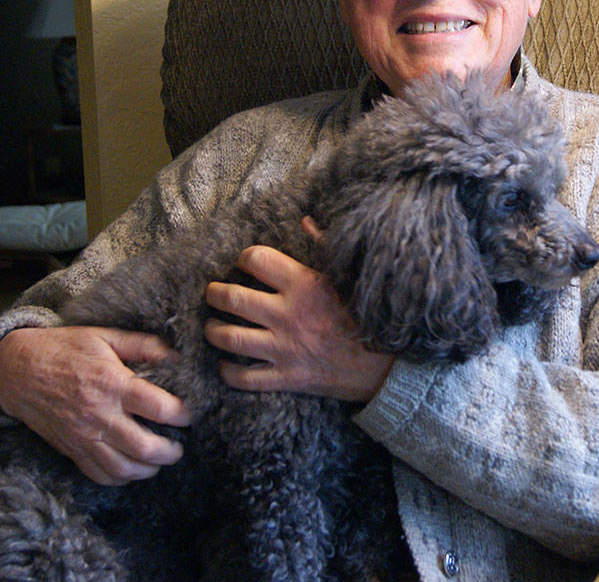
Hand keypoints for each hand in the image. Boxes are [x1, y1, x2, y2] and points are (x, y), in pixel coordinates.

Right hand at [0, 325, 191, 485]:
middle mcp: (99, 415)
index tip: (191, 413)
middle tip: (180, 445)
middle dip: (171, 451)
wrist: (17, 370)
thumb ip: (144, 345)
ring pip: (124, 468)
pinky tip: (133, 468)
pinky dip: (121, 478)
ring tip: (161, 459)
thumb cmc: (64, 348)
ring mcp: (84, 437)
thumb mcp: (105, 336)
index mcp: (112, 384)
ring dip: (149, 469)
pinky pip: (99, 475)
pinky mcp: (71, 450)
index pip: (160, 408)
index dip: (184, 414)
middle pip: (145, 447)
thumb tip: (177, 356)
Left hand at [204, 219, 393, 401]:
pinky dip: (228, 372)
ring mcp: (284, 348)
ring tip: (211, 326)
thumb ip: (323, 246)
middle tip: (212, 293)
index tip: (244, 262)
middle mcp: (288, 315)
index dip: (244, 258)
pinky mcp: (286, 378)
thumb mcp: (346, 277)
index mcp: (304, 284)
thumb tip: (305, 221)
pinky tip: (226, 364)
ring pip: (230, 338)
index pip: (257, 260)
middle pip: (232, 298)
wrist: (387, 366)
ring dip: (213, 331)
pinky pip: (244, 378)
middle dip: (215, 294)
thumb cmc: (367, 316)